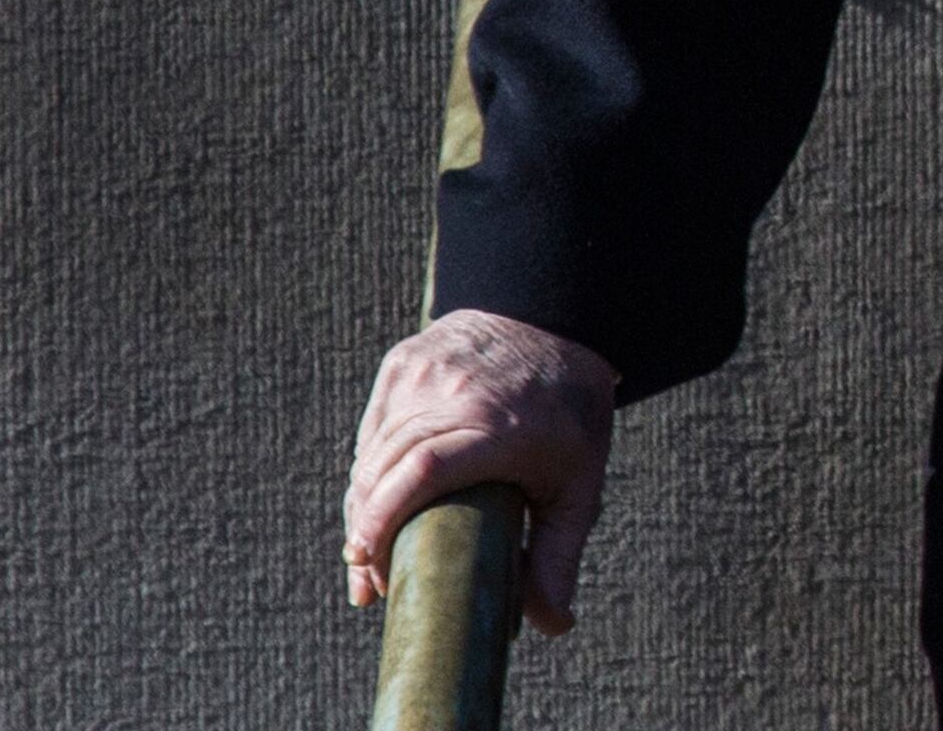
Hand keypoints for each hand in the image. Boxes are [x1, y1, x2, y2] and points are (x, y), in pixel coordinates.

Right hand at [344, 308, 619, 633]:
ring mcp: (420, 374)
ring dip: (362, 505)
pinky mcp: (402, 364)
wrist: (557, 316)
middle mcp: (449, 395)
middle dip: (366, 533)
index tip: (367, 568)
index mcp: (493, 426)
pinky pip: (373, 428)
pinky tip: (372, 502)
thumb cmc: (572, 409)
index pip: (420, 473)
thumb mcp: (579, 480)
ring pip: (371, 453)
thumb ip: (559, 553)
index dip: (384, 521)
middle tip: (369, 584)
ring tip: (367, 555)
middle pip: (383, 472)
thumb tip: (553, 625)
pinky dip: (368, 468)